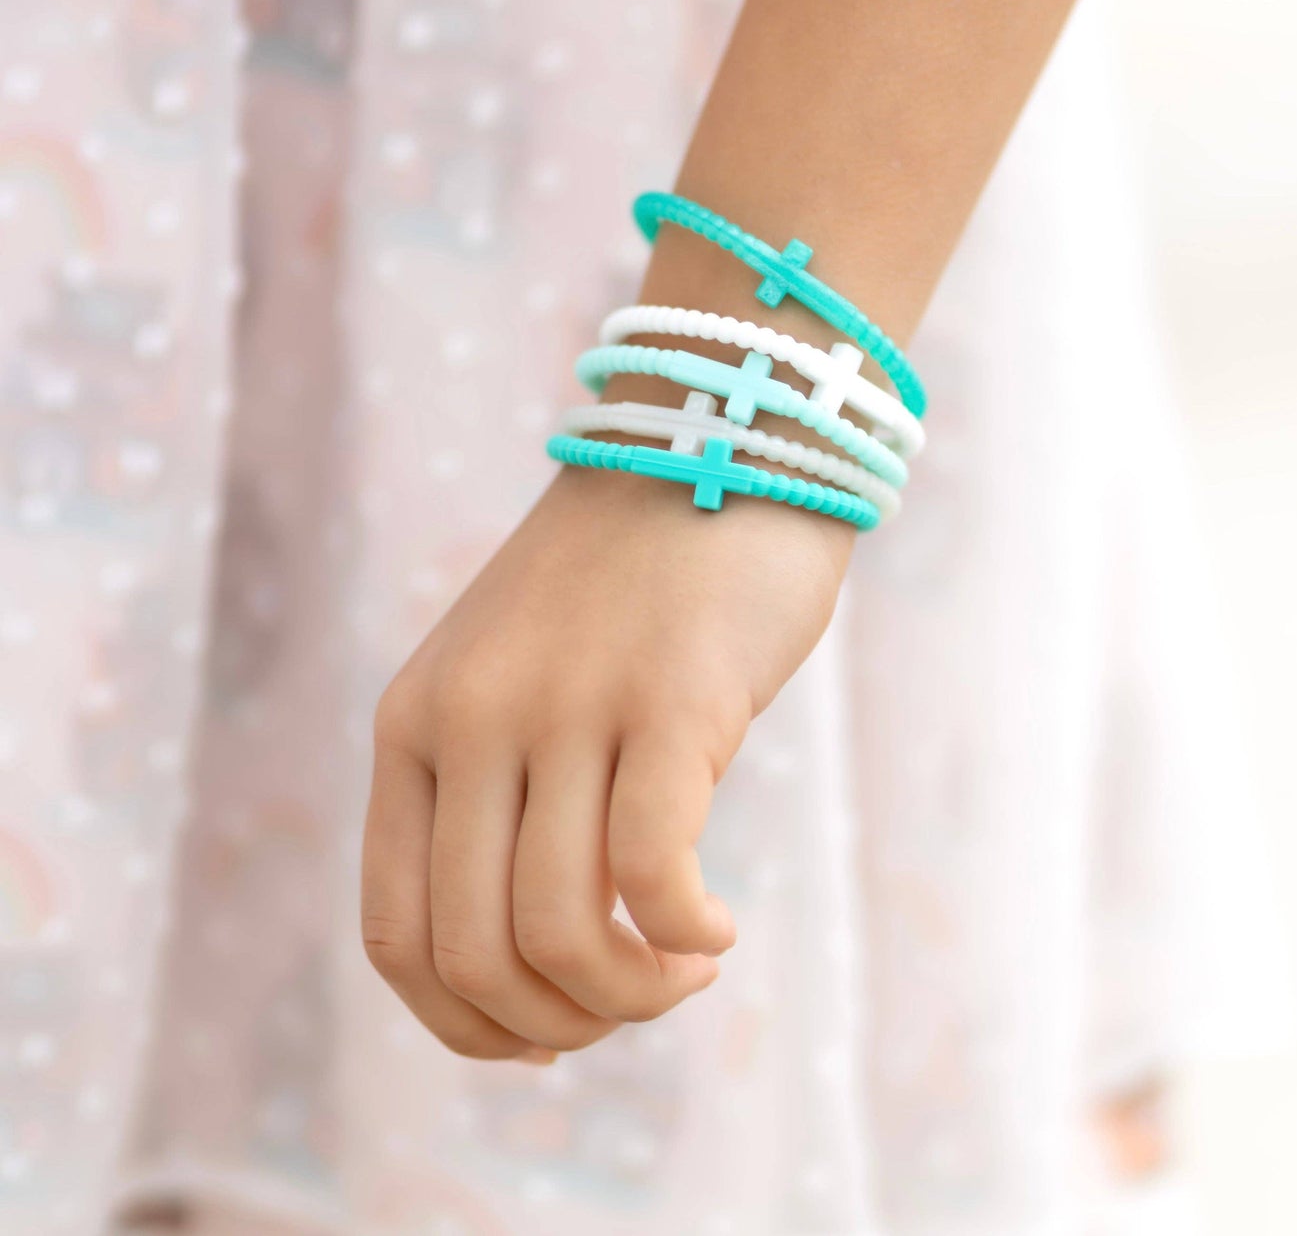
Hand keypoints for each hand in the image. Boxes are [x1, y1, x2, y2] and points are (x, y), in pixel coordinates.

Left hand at [361, 464, 852, 1058]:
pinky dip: (682, 938)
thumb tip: (543, 952)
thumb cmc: (629, 579)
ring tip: (687, 971)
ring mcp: (566, 704)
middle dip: (556, 1025)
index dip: (465, 1024)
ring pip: (559, 933)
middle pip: (474, 953)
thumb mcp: (518, 675)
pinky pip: (651, 876)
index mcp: (415, 722)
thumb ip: (501, 788)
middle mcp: (472, 718)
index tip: (547, 1036)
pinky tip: (717, 930)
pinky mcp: (668, 699)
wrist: (716, 441)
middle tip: (635, 1004)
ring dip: (630, 997)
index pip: (397, 935)